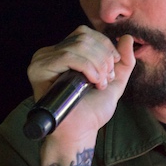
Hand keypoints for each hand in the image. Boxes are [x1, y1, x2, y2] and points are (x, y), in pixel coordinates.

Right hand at [27, 26, 135, 143]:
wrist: (81, 132)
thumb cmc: (93, 110)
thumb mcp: (115, 81)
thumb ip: (124, 60)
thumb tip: (127, 37)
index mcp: (66, 52)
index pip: (85, 33)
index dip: (105, 46)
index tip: (113, 68)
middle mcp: (51, 53)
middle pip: (83, 37)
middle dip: (103, 57)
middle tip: (106, 79)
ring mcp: (42, 60)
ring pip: (78, 45)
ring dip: (98, 64)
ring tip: (100, 84)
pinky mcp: (38, 70)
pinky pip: (67, 56)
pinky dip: (87, 67)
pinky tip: (92, 82)